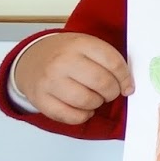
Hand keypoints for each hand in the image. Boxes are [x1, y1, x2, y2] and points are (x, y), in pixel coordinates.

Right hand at [13, 32, 132, 124]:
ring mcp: (50, 81)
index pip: (113, 63)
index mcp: (80, 44)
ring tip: (95, 98)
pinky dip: (82, 116)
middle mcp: (63, 61)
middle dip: (112, 92)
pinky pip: (70, 116)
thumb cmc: (66, 54)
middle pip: (102, 83)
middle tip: (110, 92)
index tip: (127, 86)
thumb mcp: (87, 45)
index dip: (125, 78)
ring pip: (86, 101)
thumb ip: (108, 60)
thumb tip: (128, 85)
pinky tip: (83, 108)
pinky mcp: (40, 99)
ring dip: (97, 103)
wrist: (31, 58)